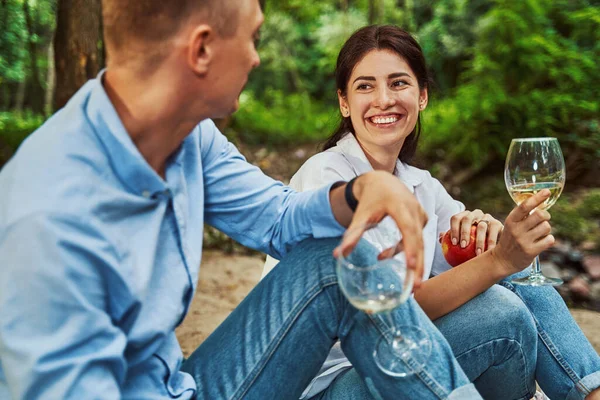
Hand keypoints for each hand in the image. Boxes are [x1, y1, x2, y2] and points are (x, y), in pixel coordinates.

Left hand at [333, 171, 427, 286]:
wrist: (382, 181)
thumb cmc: (370, 198)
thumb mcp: (360, 215)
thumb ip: (352, 234)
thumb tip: (338, 255)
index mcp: (400, 206)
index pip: (408, 229)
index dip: (410, 247)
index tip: (411, 265)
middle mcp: (414, 210)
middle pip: (419, 240)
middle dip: (418, 264)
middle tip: (415, 286)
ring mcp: (420, 215)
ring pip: (421, 243)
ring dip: (416, 263)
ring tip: (411, 284)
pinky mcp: (421, 220)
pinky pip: (416, 239)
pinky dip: (406, 251)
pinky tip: (385, 255)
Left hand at [448, 209, 502, 254]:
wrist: (491, 244)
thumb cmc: (471, 244)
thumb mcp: (461, 241)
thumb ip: (451, 239)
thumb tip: (440, 239)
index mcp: (464, 216)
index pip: (455, 218)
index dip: (453, 229)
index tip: (454, 243)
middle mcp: (475, 214)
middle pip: (467, 219)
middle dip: (464, 232)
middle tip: (463, 246)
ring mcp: (487, 217)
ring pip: (481, 226)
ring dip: (479, 240)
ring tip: (477, 253)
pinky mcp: (498, 223)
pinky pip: (494, 232)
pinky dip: (491, 243)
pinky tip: (488, 253)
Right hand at [490, 189, 554, 274]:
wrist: (502, 260)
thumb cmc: (510, 239)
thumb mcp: (511, 225)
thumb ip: (523, 215)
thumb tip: (541, 203)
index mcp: (511, 220)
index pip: (524, 206)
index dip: (537, 197)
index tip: (547, 191)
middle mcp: (516, 230)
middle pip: (540, 215)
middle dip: (546, 215)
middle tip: (544, 218)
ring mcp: (523, 241)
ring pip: (547, 227)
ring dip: (546, 229)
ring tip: (540, 233)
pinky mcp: (531, 251)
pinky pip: (549, 240)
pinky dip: (548, 240)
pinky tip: (541, 242)